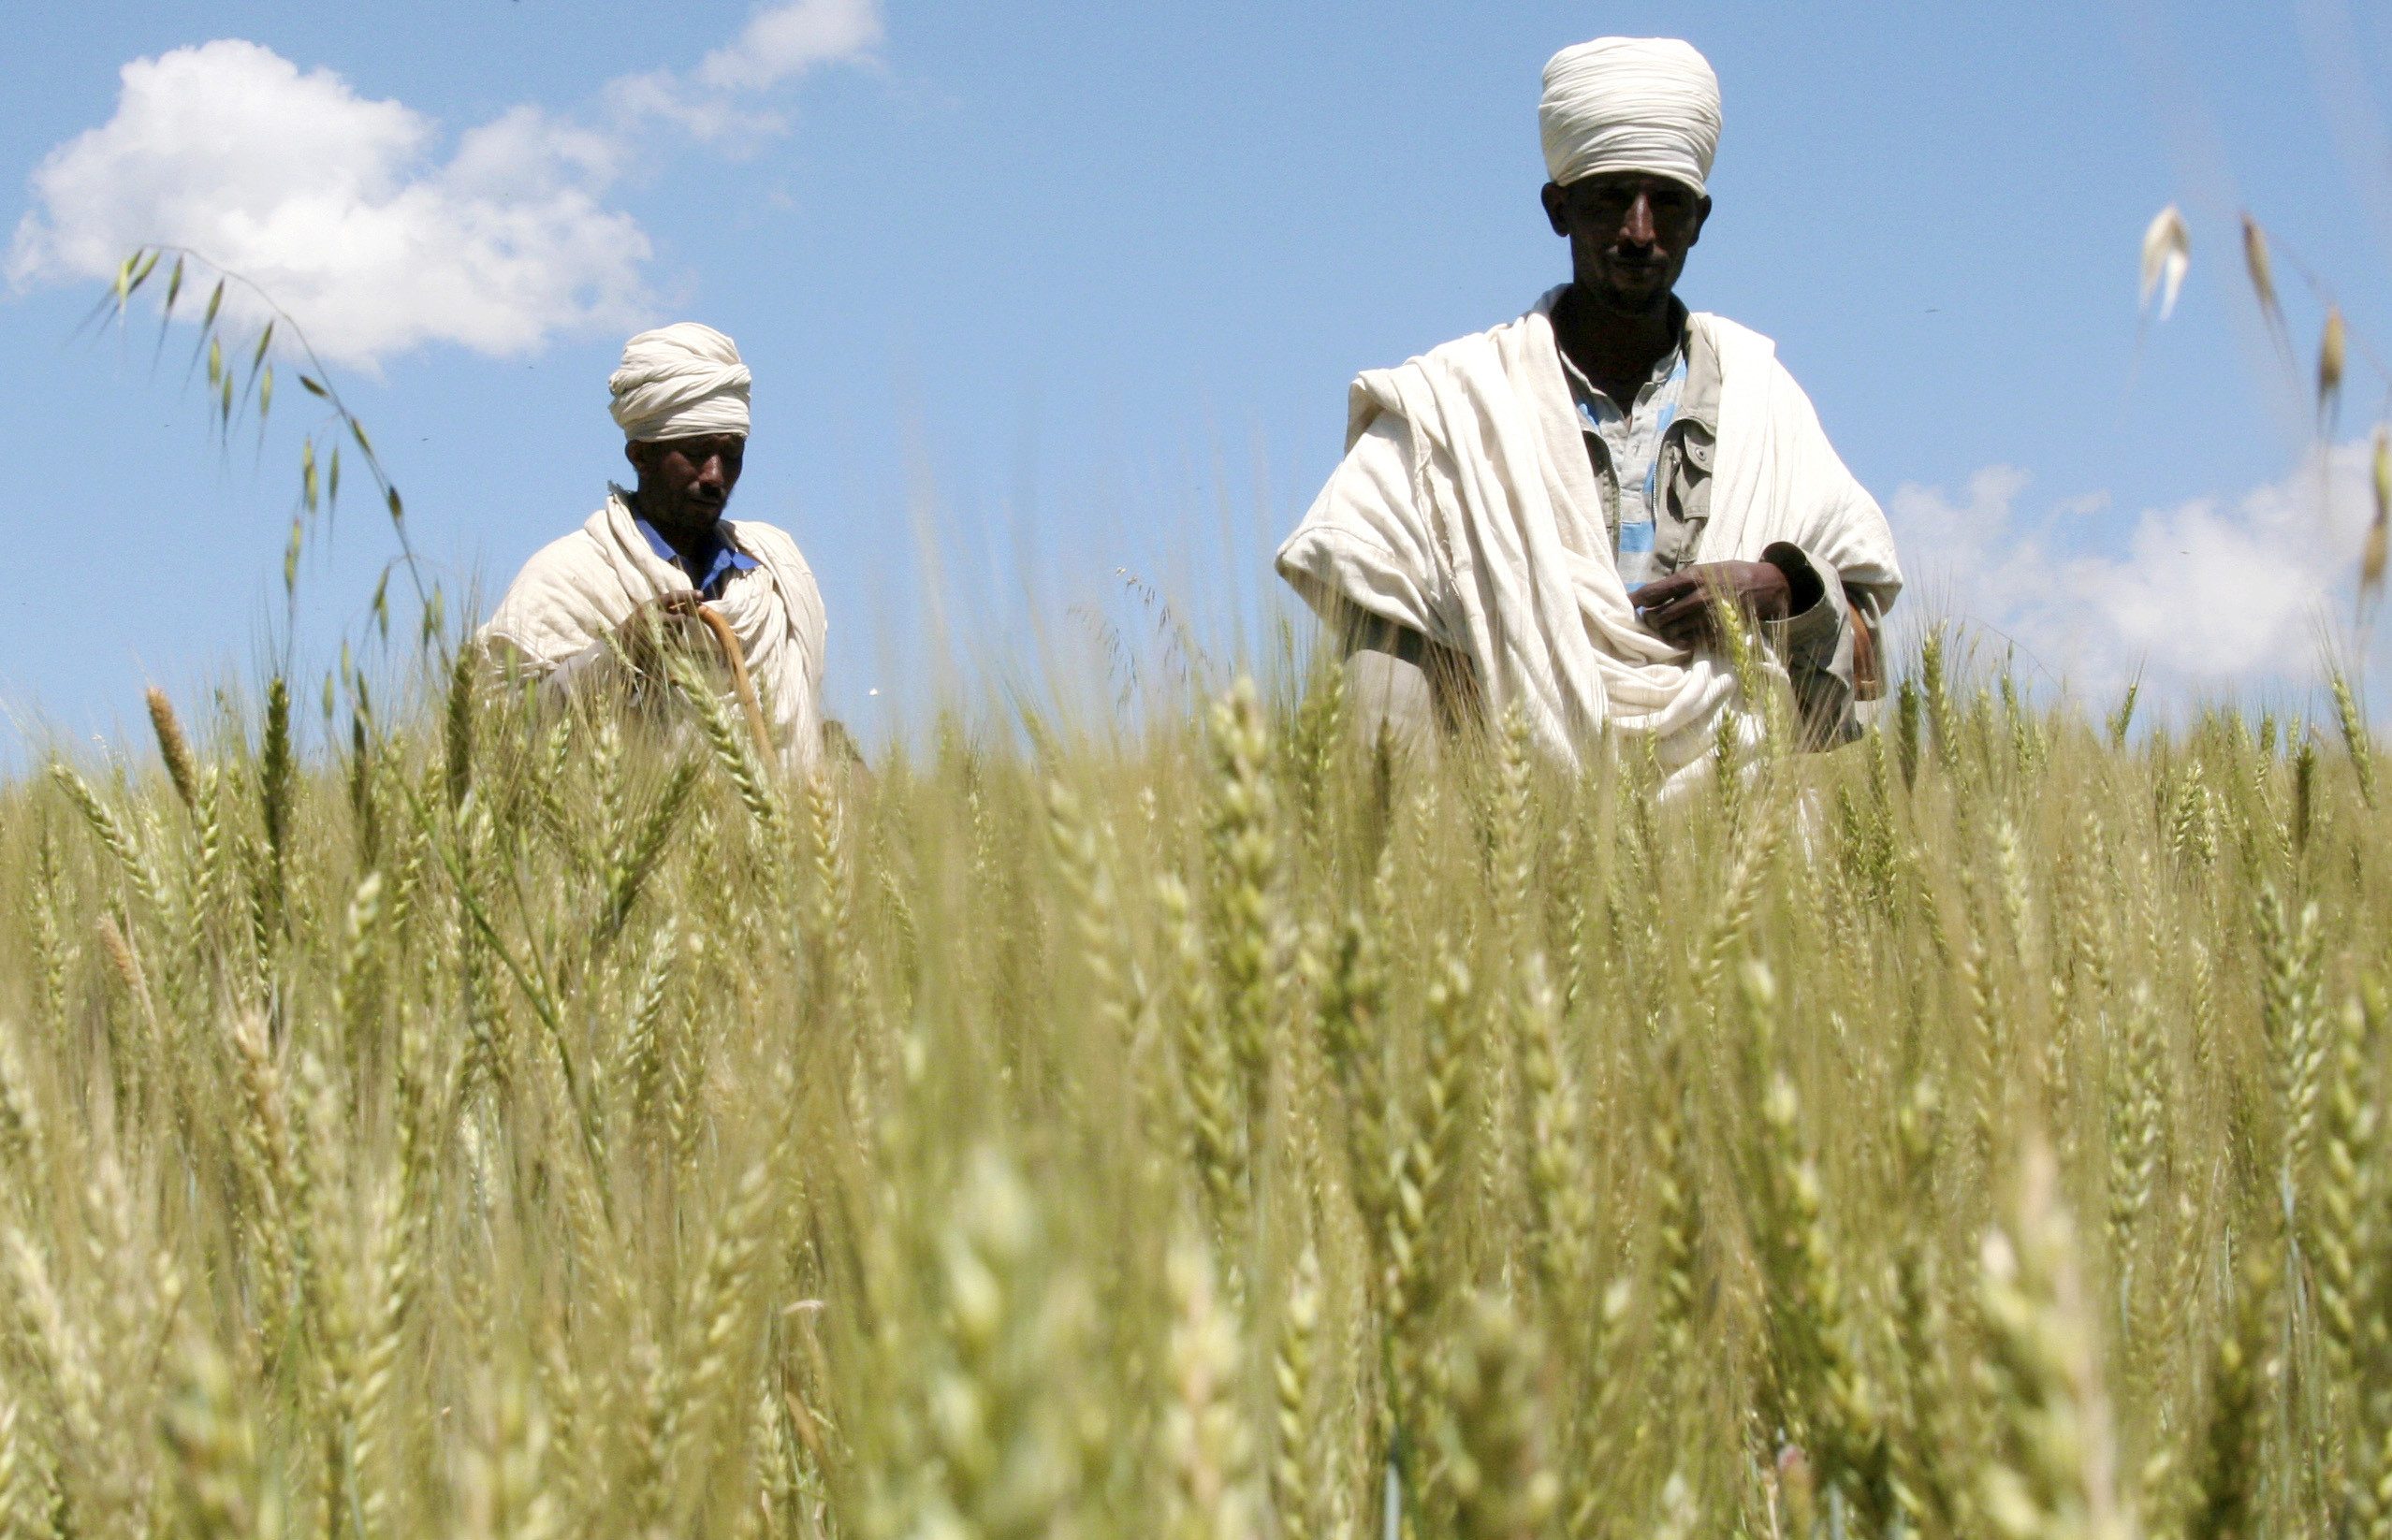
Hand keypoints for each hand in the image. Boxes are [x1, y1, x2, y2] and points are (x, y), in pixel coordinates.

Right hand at [615, 589, 710, 677]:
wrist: (620, 641)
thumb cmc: (638, 625)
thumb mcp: (649, 611)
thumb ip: (665, 609)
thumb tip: (688, 610)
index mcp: (650, 605)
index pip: (671, 597)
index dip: (687, 595)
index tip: (701, 594)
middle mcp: (651, 616)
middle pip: (679, 618)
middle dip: (682, 621)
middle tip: (678, 621)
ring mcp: (653, 630)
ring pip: (677, 632)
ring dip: (674, 634)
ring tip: (660, 634)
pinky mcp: (654, 644)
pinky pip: (671, 644)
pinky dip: (670, 644)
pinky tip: (660, 643)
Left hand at [1629, 561, 1791, 647]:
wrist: (1768, 584)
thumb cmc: (1731, 575)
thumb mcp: (1706, 569)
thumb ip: (1681, 581)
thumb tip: (1652, 594)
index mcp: (1692, 577)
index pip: (1654, 591)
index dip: (1636, 600)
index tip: (1625, 605)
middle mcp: (1697, 596)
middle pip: (1659, 615)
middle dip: (1650, 621)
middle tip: (1650, 621)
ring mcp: (1708, 616)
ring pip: (1672, 631)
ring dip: (1665, 633)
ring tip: (1666, 631)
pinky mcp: (1719, 631)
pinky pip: (1691, 641)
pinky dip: (1682, 642)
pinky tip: (1682, 639)